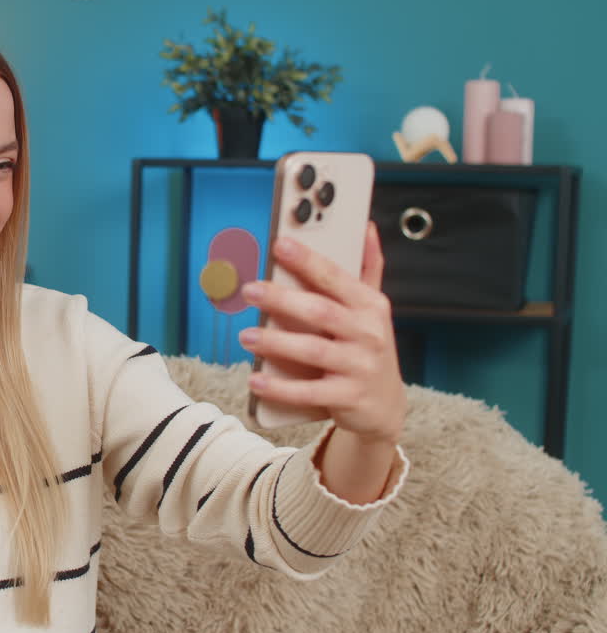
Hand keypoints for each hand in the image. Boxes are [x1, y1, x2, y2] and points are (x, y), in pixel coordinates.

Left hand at [238, 222, 405, 444]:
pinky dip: (280, 387)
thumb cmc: (368, 348)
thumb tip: (366, 227)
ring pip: (313, 350)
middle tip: (249, 290)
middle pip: (320, 312)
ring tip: (246, 336)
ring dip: (276, 342)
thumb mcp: (373, 309)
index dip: (308, 261)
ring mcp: (360, 367)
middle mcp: (369, 334)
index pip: (336, 278)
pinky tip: (256, 379)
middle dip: (282, 299)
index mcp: (371, 306)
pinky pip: (309, 391)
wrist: (386, 405)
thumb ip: (368, 268)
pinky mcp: (348, 398)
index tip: (280, 245)